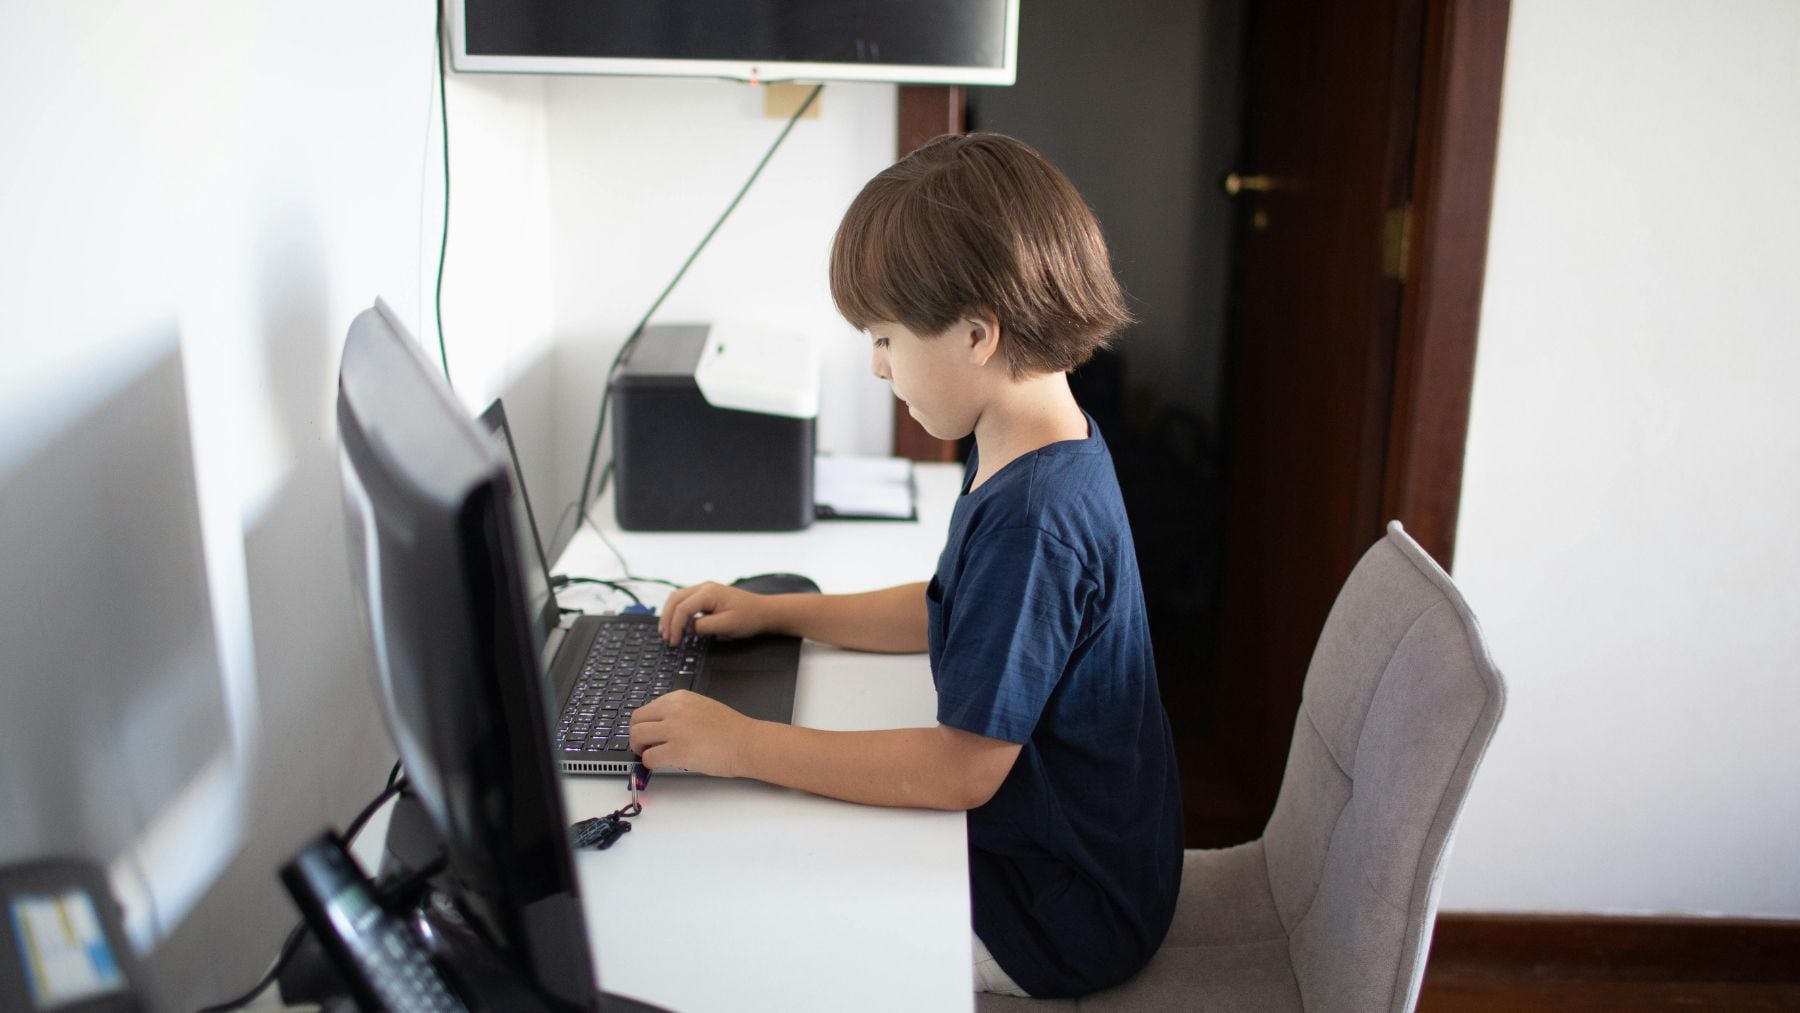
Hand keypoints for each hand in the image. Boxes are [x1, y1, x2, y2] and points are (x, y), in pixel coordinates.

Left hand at [629, 690, 755, 776]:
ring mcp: (674, 730)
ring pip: (637, 738)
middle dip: (637, 737)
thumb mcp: (700, 707)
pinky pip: (649, 758)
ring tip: (653, 755)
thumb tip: (659, 726)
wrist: (747, 742)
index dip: (645, 725)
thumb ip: (678, 712)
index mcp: (679, 698)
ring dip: (641, 750)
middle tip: (645, 747)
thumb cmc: (730, 730)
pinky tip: (663, 764)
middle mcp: (674, 710)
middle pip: (636, 722)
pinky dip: (651, 764)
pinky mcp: (676, 751)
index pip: (646, 709)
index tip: (649, 735)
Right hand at [657, 581, 781, 643]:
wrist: (765, 611)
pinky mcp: (707, 596)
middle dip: (667, 619)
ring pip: (677, 598)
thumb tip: (688, 629)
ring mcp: (705, 590)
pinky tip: (677, 624)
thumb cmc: (750, 617)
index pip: (682, 608)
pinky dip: (677, 612)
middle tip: (665, 638)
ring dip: (669, 615)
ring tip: (666, 632)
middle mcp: (704, 587)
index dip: (675, 626)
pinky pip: (685, 601)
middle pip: (674, 599)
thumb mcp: (727, 625)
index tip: (675, 642)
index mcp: (709, 592)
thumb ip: (704, 627)